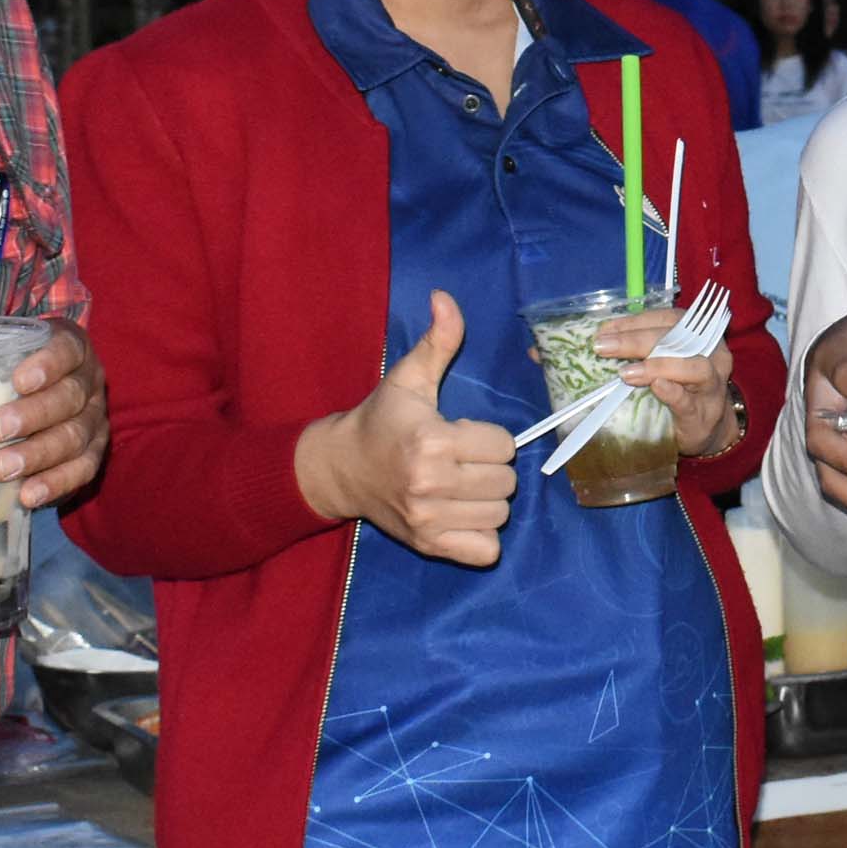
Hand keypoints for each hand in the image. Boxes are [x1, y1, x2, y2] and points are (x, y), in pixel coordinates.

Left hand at [0, 320, 104, 506]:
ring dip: (38, 455)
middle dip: (33, 415)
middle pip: (71, 397)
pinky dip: (55, 483)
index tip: (18, 381)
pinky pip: (82, 470)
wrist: (35, 399)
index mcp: (70, 348)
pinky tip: (28, 495)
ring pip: (76, 436)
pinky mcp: (93, 453)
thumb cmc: (5, 373)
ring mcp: (95, 419)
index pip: (67, 348)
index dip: (48, 363)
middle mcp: (89, 382)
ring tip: (0, 469)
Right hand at [294, 290, 516, 567]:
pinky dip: (482, 536)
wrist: (341, 469)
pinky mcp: (428, 545)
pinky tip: (462, 514)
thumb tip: (445, 297)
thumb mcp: (408, 379)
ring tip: (461, 486)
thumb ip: (437, 341)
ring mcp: (429, 519)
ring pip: (500, 514)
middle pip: (506, 481)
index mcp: (432, 440)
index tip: (463, 434)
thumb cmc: (381, 421)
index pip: (503, 445)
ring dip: (488, 500)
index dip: (489, 438)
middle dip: (490, 467)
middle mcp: (431, 483)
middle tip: (463, 461)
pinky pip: (486, 550)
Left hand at [596, 304, 735, 456]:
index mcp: (701, 335)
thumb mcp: (668, 362)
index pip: (669, 319)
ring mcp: (711, 386)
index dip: (636, 322)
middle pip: (678, 340)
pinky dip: (673, 392)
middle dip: (636, 341)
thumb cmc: (683, 389)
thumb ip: (647, 348)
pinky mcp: (703, 414)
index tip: (606, 329)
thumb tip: (606, 338)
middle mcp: (713, 355)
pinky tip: (656, 387)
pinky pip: (690, 401)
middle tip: (605, 347)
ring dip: (656, 366)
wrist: (707, 431)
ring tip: (626, 373)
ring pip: (693, 367)